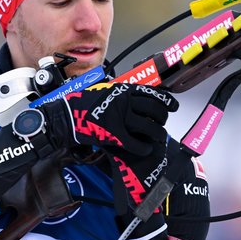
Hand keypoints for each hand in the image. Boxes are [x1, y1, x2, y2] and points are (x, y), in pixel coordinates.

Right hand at [40, 82, 178, 155]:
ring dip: (157, 134)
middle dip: (162, 119)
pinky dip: (144, 148)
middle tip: (161, 124)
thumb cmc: (83, 103)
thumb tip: (137, 99)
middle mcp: (125, 102)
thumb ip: (122, 94)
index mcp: (123, 90)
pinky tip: (146, 149)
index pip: (152, 93)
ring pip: (149, 127)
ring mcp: (120, 118)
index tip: (173, 107)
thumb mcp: (105, 91)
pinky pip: (136, 143)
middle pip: (154, 110)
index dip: (167, 101)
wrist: (66, 115)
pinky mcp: (114, 134)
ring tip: (157, 138)